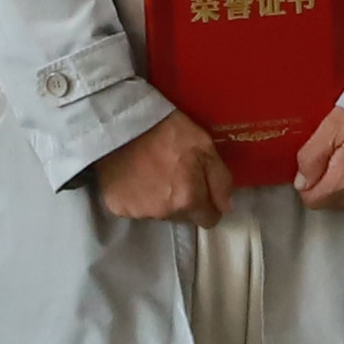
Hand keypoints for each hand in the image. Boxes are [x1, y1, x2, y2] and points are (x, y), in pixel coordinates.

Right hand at [87, 109, 232, 224]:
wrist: (121, 124)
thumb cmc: (166, 130)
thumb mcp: (204, 145)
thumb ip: (220, 180)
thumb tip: (225, 207)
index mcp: (189, 199)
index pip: (208, 219)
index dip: (208, 204)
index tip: (201, 189)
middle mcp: (166, 212)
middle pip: (183, 216)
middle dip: (184, 200)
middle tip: (175, 173)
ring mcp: (140, 212)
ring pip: (160, 213)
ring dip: (161, 198)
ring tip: (154, 172)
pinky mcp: (118, 207)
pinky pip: (135, 208)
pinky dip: (138, 196)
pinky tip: (136, 176)